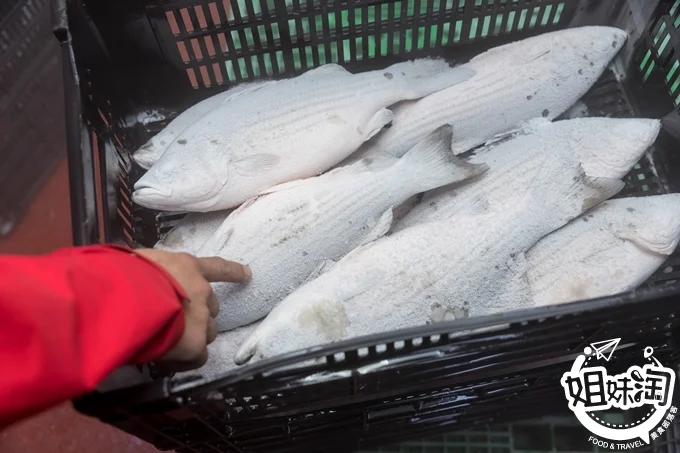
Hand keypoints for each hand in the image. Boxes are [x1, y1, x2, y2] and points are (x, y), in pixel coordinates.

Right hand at [135, 249, 251, 371]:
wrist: (123, 300)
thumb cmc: (123, 275)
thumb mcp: (138, 262)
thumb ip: (149, 272)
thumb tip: (142, 280)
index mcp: (187, 267)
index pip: (216, 268)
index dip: (232, 272)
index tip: (247, 274)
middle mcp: (201, 291)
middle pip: (212, 307)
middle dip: (198, 314)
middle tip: (175, 320)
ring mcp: (201, 318)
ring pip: (208, 331)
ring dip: (193, 337)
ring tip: (168, 341)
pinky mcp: (195, 344)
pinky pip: (197, 357)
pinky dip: (185, 360)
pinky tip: (168, 360)